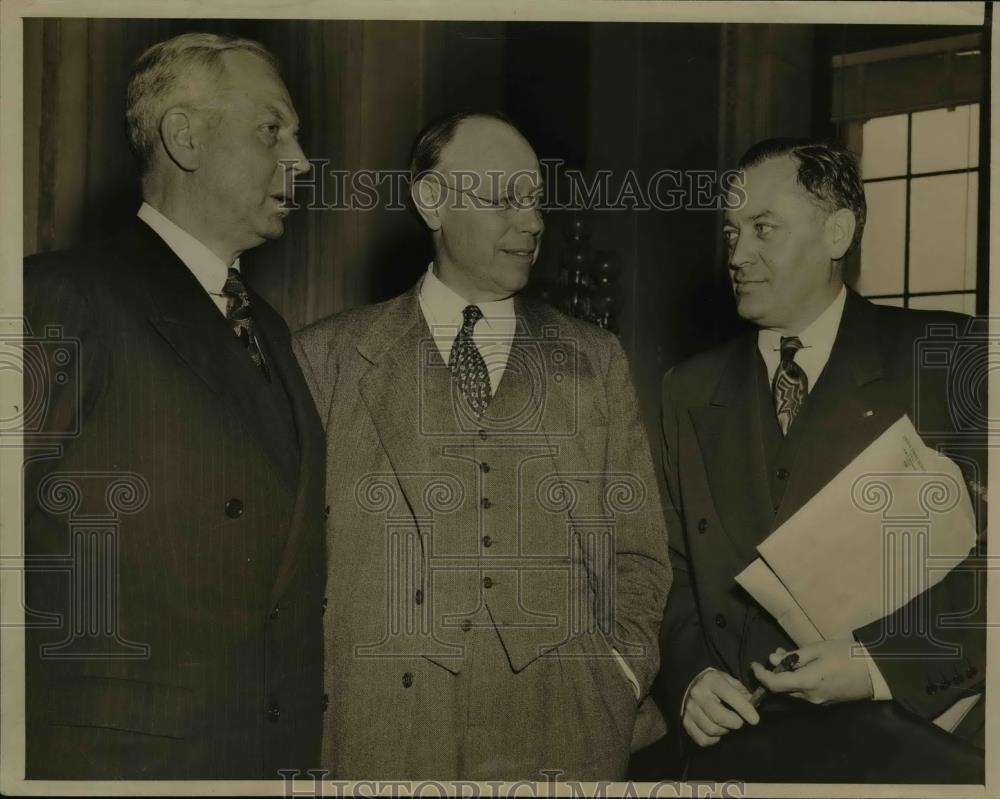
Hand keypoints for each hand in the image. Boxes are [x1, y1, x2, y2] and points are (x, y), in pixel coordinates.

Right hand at [682, 668, 759, 746]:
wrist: (692, 684)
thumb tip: (754, 707)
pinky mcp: (685, 722)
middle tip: (739, 721)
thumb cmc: (715, 684)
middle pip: (720, 717)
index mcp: (711, 680)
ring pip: (712, 730)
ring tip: (726, 724)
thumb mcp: (729, 681)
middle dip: (735, 723)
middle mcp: (698, 694)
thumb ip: (743, 693)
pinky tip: (716, 732)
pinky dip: (713, 740)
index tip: (755, 719)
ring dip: (724, 731)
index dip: (744, 708)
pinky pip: (702, 739)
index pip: (729, 695)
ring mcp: (689, 709)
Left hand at [750, 641, 873, 705]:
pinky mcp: (827, 701)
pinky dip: (798, 680)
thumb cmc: (847, 655)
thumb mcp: (818, 649)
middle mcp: (810, 697)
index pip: (774, 685)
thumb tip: (773, 658)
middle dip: (775, 673)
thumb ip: (794, 656)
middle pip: (783, 688)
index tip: (753, 664)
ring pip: (794, 690)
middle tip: (775, 654)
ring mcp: (819, 702)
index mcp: (806, 683)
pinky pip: (806, 692)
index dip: (761, 675)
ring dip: (787, 676)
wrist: (876, 672)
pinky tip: (803, 667)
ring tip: (789, 656)